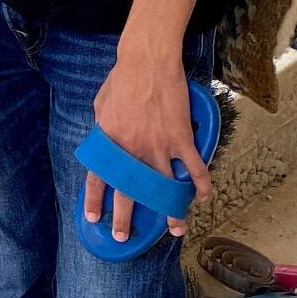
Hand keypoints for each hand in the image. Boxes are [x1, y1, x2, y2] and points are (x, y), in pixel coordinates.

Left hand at [87, 44, 208, 243]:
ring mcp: (158, 147)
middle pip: (129, 193)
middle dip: (125, 218)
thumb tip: (106, 142)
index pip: (98, 180)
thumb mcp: (101, 107)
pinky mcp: (180, 139)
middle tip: (124, 235)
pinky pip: (194, 168)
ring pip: (166, 189)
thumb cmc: (121, 79)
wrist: (147, 62)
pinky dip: (201, 184)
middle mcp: (132, 151)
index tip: (94, 219)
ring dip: (171, 212)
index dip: (94, 202)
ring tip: (174, 229)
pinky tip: (202, 196)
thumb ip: (103, 129)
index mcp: (109, 144)